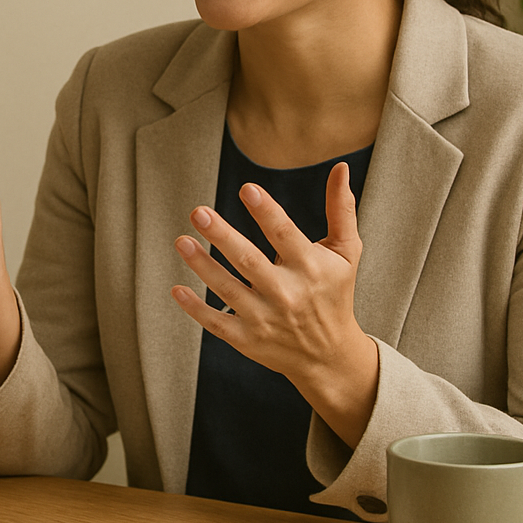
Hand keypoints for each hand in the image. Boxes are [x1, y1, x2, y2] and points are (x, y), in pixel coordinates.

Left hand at [169, 162, 378, 447]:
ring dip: (203, 266)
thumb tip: (340, 167)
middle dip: (223, 237)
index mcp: (311, 268)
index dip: (267, 213)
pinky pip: (217, 323)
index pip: (286, 236)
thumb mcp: (346, 252)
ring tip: (182, 240)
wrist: (330, 355)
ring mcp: (266, 319)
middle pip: (250, 262)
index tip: (247, 190)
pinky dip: (196, 308)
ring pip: (228, 290)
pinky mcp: (248, 340)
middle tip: (198, 212)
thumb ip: (341, 210)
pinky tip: (177, 288)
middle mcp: (288, 294)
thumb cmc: (334, 293)